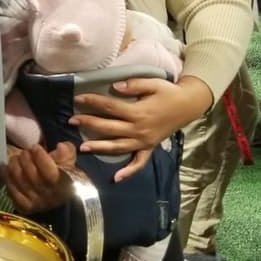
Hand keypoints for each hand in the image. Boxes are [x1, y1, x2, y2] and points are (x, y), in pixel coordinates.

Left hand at [3, 142, 76, 213]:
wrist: (56, 191)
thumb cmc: (61, 171)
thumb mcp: (68, 159)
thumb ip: (67, 151)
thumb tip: (60, 147)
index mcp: (63, 185)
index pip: (50, 173)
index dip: (40, 158)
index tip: (35, 147)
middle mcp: (50, 197)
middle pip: (32, 176)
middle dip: (26, 159)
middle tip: (24, 151)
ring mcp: (36, 203)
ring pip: (20, 181)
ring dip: (15, 165)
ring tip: (16, 158)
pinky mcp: (24, 206)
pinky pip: (12, 190)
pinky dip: (7, 177)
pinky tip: (7, 168)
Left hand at [72, 77, 212, 180]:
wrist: (188, 105)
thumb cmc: (169, 93)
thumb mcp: (153, 83)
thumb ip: (133, 85)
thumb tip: (114, 87)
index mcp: (138, 112)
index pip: (111, 107)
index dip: (93, 102)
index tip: (78, 98)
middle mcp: (139, 129)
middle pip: (110, 128)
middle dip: (89, 124)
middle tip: (72, 121)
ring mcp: (144, 141)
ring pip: (118, 147)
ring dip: (100, 148)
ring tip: (83, 147)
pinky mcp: (149, 147)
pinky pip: (139, 162)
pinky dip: (128, 171)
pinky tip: (116, 178)